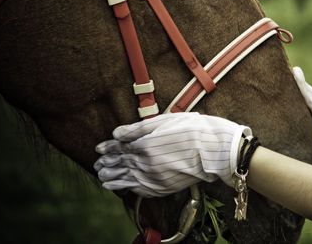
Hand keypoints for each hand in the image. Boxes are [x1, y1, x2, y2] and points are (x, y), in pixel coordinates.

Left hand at [94, 112, 249, 197]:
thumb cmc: (193, 130)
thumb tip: (116, 133)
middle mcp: (145, 163)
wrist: (214, 150)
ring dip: (111, 178)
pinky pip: (139, 189)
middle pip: (119, 164)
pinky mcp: (162, 188)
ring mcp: (153, 178)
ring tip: (102, 177)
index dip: (107, 147)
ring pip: (125, 179)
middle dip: (106, 163)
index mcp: (144, 144)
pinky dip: (126, 188)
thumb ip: (138, 128)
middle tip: (97, 164)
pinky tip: (120, 187)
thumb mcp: (165, 121)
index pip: (119, 147)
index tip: (99, 148)